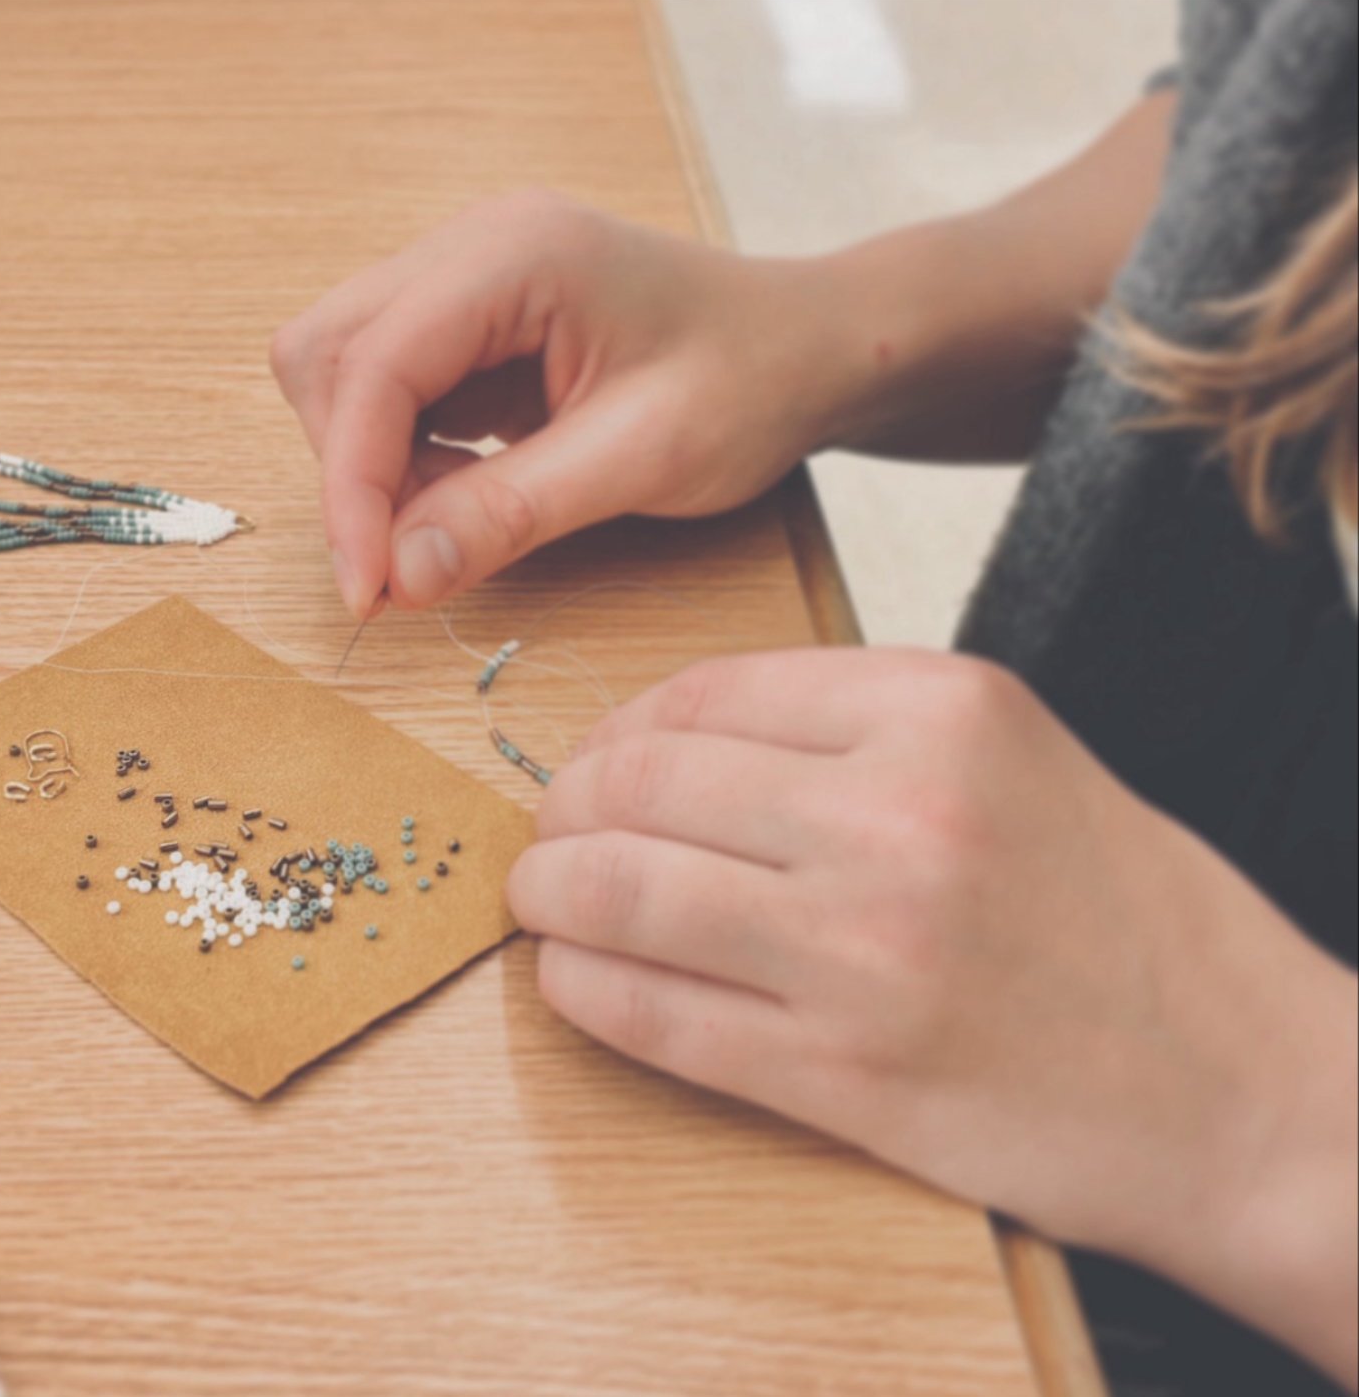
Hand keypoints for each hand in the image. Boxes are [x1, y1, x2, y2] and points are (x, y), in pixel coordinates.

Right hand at [270, 190, 847, 615]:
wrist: (807, 349)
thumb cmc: (749, 382)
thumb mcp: (642, 458)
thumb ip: (512, 513)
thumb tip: (398, 576)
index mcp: (515, 254)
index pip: (373, 365)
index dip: (350, 484)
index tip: (367, 587)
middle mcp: (470, 248)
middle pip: (328, 355)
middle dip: (351, 469)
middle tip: (413, 558)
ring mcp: (464, 281)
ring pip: (343, 375)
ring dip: (372, 468)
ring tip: (456, 524)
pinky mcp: (469, 326)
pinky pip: (388, 395)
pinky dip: (402, 462)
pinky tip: (470, 495)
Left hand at [509, 648, 1358, 1385]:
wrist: (1243, 1089)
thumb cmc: (1122, 916)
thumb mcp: (1013, 758)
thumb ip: (849, 731)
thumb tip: (663, 743)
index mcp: (942, 710)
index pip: (705, 694)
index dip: (615, 729)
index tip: (593, 760)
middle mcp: (899, 814)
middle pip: (644, 785)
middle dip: (564, 810)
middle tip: (546, 835)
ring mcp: (866, 951)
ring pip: (624, 896)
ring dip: (549, 897)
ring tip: (538, 902)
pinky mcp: (845, 1073)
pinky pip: (656, 1016)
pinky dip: (585, 990)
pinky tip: (571, 976)